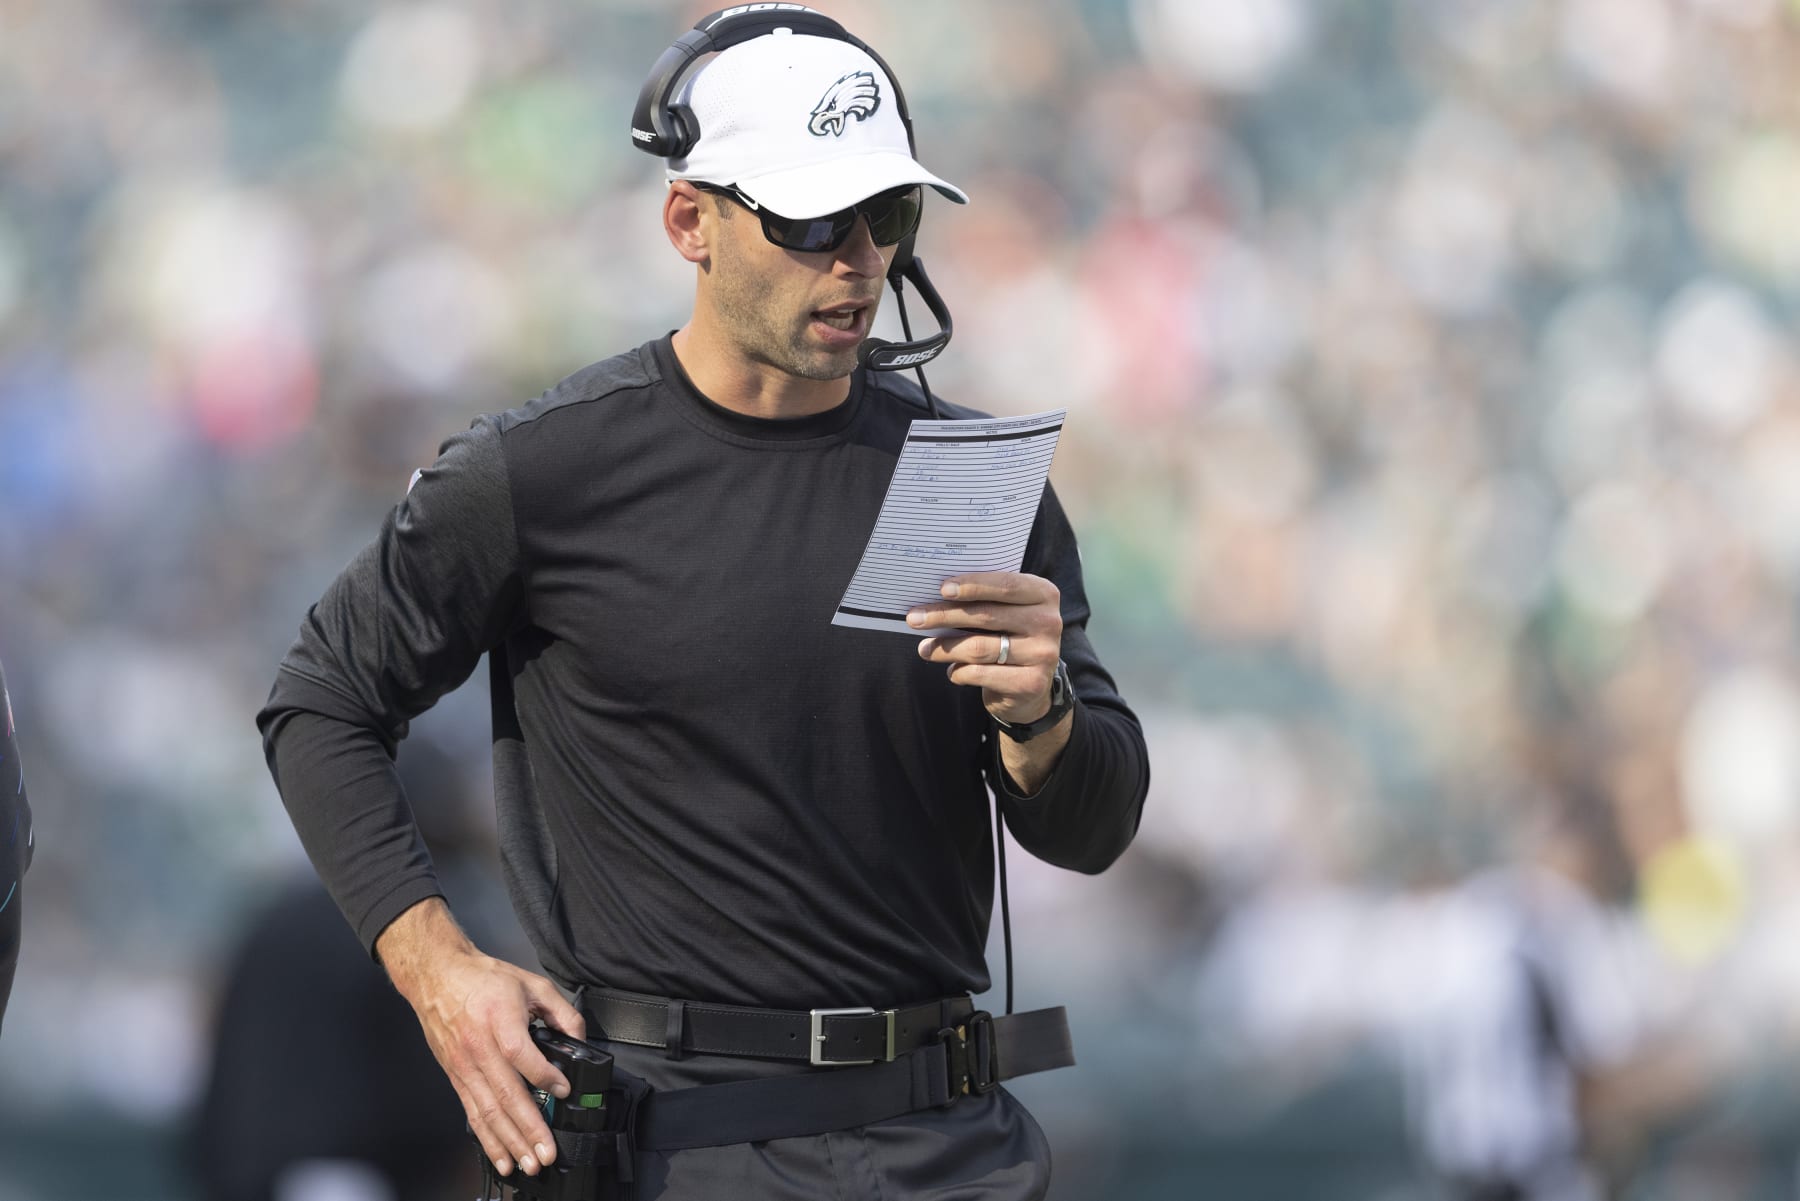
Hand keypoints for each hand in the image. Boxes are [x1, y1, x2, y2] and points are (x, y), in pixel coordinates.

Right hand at [377, 899, 586, 1178]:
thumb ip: (562, 1011)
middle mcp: (478, 1048)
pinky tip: (502, 1158)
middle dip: (528, 1129)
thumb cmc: (484, 979)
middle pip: (505, 1094)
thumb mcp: (532, 983)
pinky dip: (488, 1139)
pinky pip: (472, 1113)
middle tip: (547, 1153)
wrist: (438, 977)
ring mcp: (464, 1067)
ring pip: (488, 1111)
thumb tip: (581, 1041)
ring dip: (510, 1142)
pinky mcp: (456, 1077)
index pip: (522, 1054)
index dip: (545, 1076)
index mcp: (498, 1019)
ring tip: (529, 1164)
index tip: (565, 1090)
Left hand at [909, 572, 1061, 723]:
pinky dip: (958, 672)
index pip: (1006, 585)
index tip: (942, 588)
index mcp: (1044, 594)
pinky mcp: (1031, 683)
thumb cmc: (1008, 639)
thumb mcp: (1005, 614)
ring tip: (925, 649)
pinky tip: (952, 671)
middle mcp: (1049, 622)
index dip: (973, 585)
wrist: (1030, 688)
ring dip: (944, 648)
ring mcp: (1043, 654)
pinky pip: (981, 674)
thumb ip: (983, 601)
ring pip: (979, 647)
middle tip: (914, 618)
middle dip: (944, 616)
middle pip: (987, 615)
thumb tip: (934, 597)